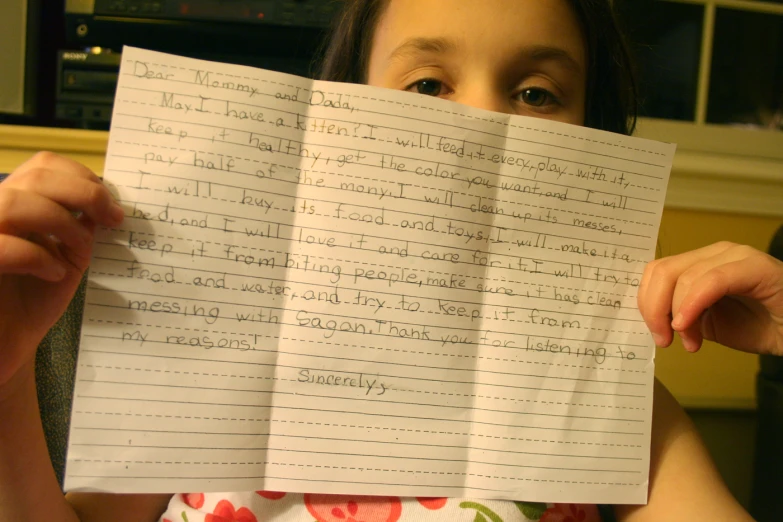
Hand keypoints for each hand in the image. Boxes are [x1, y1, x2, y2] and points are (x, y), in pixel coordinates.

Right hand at [0, 152, 123, 386]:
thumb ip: (82, 228)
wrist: (7, 343)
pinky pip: (2, 246)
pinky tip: (55, 274)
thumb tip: (110, 203)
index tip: (112, 204)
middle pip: (36, 177)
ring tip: (80, 247)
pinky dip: (36, 256)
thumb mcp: (67, 258)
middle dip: (84, 194)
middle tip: (113, 219)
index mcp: (18, 203)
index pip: (44, 165)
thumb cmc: (34, 302)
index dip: (82, 176)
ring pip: (14, 204)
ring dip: (61, 221)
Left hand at [638, 241, 782, 355]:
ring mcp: (735, 256)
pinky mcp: (755, 266)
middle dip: (654, 309)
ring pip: (682, 276)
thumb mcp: (706, 324)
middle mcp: (714, 253)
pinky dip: (693, 305)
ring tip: (690, 342)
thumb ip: (680, 316)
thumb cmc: (759, 326)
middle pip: (663, 271)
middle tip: (664, 340)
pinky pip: (712, 281)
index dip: (646, 302)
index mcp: (699, 263)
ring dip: (677, 315)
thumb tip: (655, 321)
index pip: (656, 271)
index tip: (655, 334)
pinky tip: (690, 328)